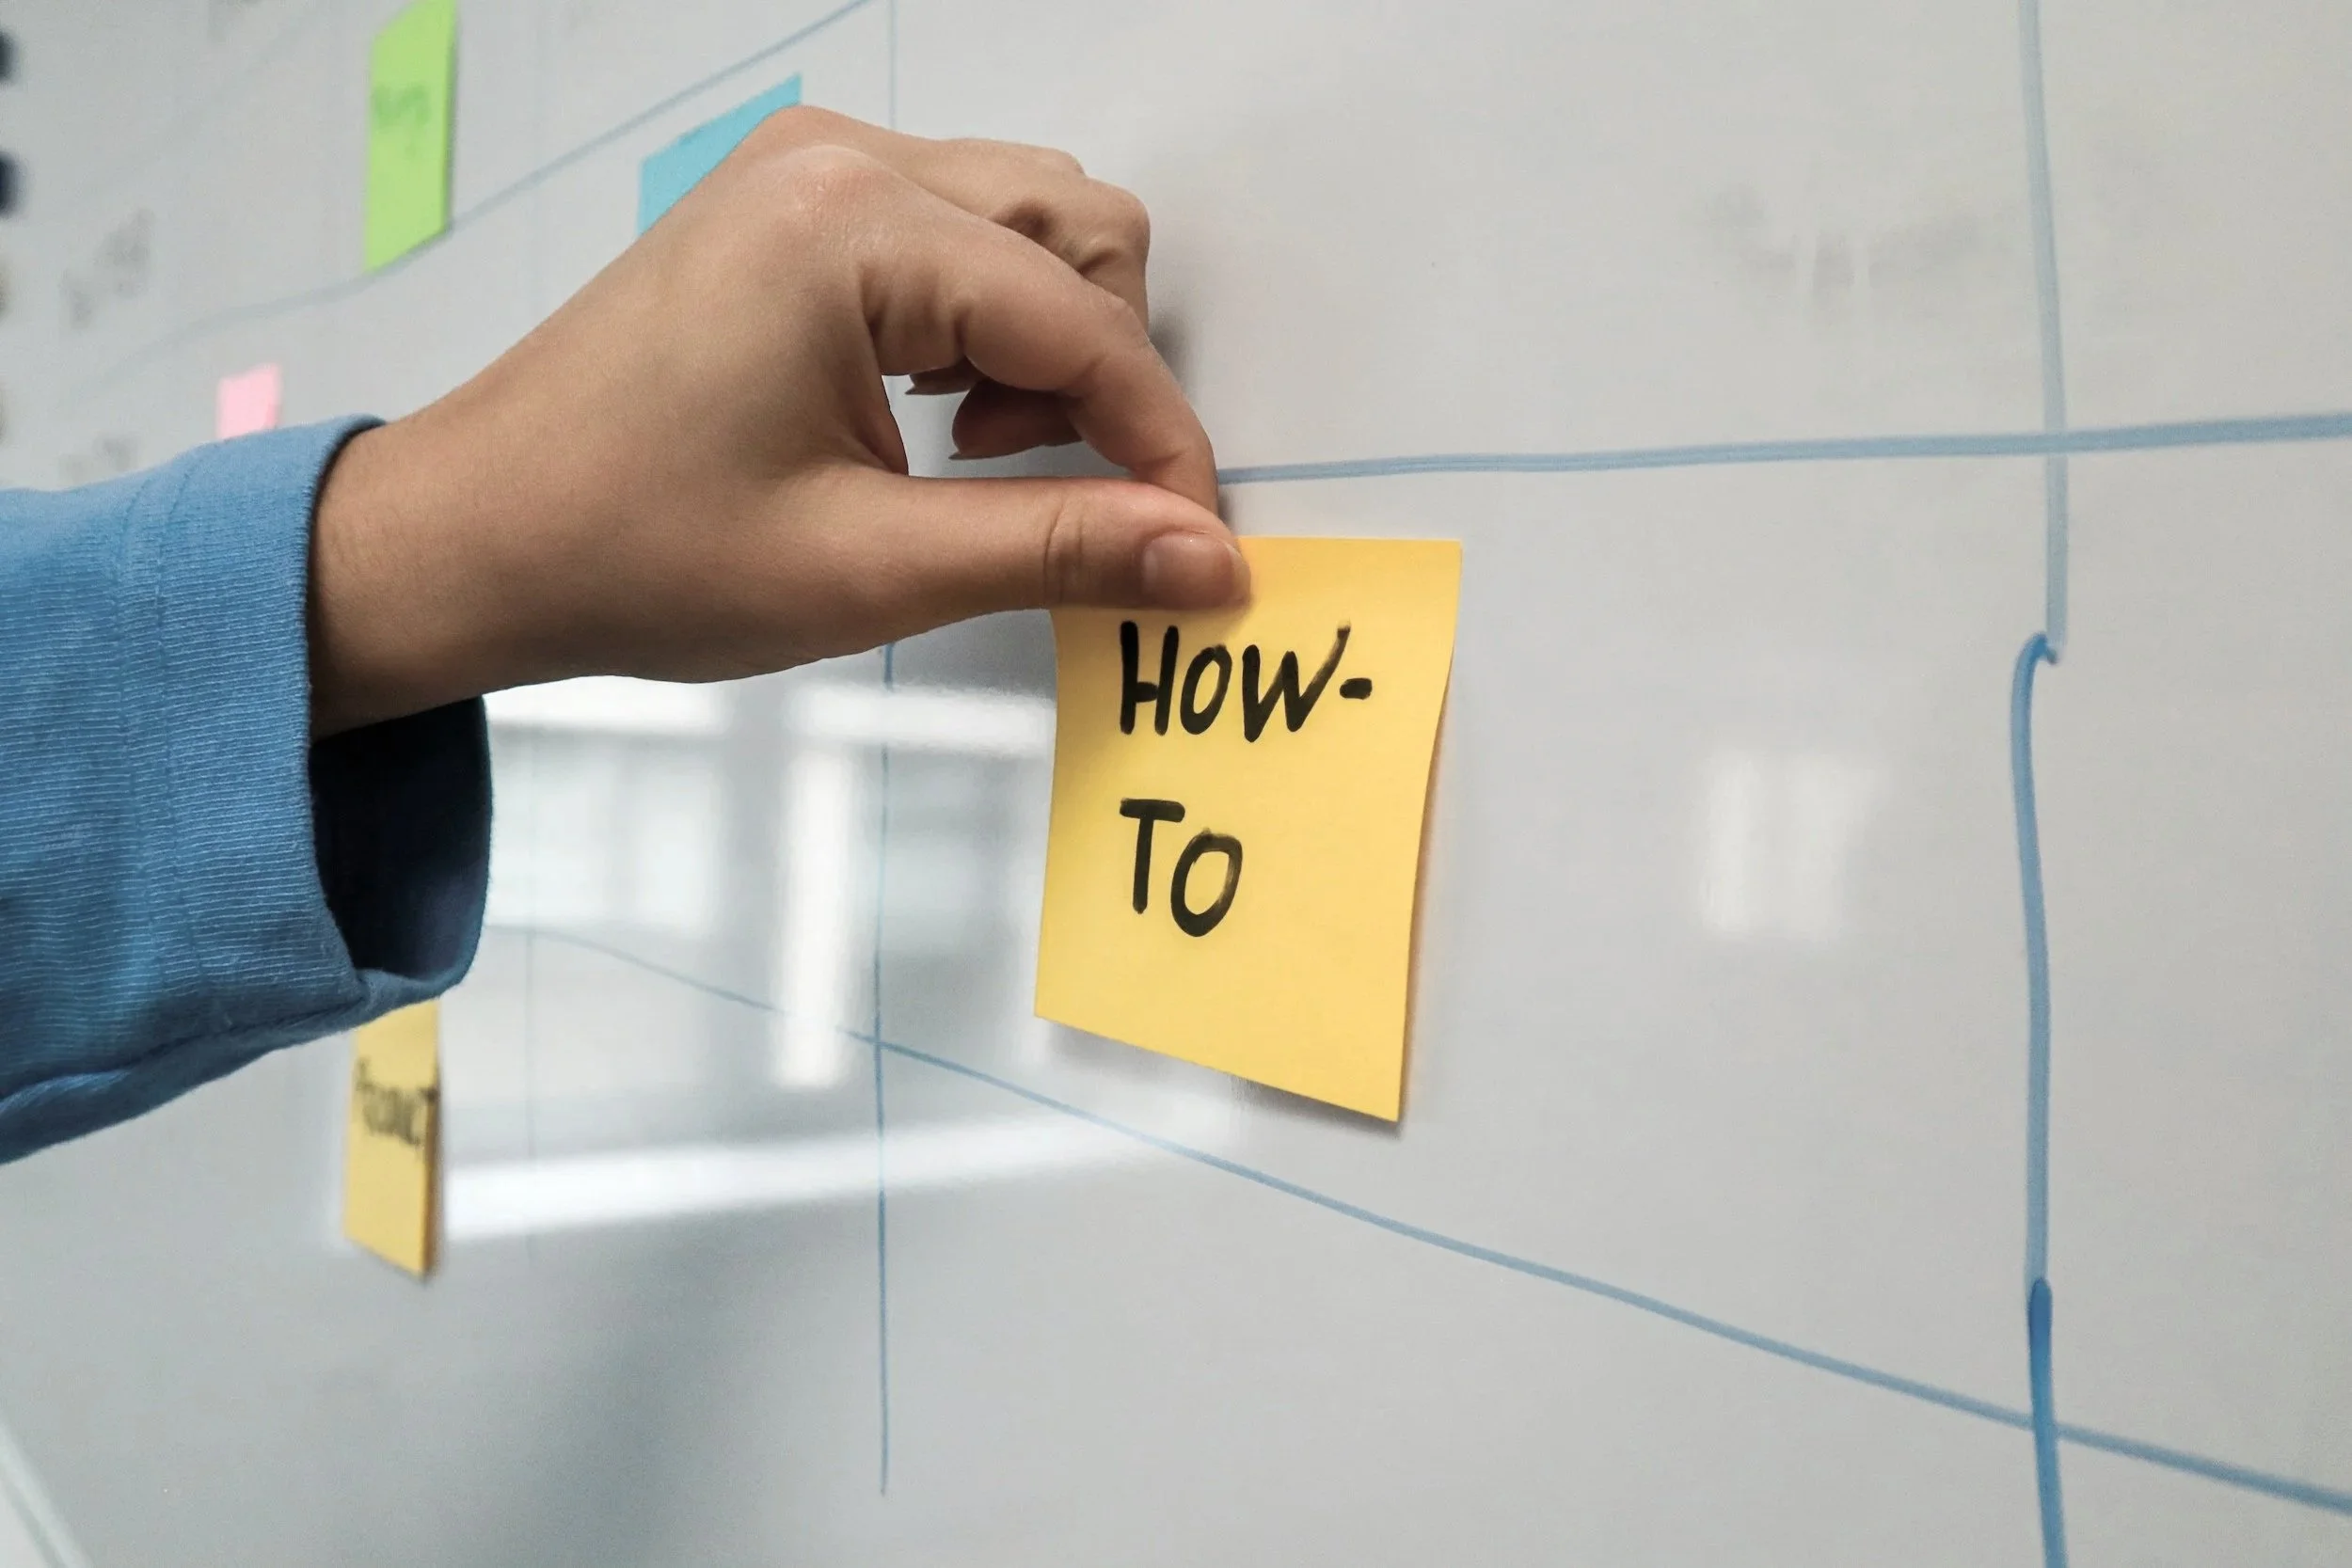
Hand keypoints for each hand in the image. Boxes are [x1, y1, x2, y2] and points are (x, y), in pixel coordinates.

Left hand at [308, 106, 1245, 734]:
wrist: (474, 536)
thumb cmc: (631, 550)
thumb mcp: (868, 570)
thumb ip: (1060, 549)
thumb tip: (1210, 560)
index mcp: (851, 229)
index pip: (1083, 324)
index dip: (1162, 444)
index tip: (1197, 545)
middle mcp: (841, 163)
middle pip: (1080, 232)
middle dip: (1105, 372)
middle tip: (1042, 486)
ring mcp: (812, 170)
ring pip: (1031, 222)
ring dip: (1050, 342)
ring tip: (971, 451)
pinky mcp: (796, 203)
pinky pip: (959, 231)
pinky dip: (986, 321)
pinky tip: (931, 412)